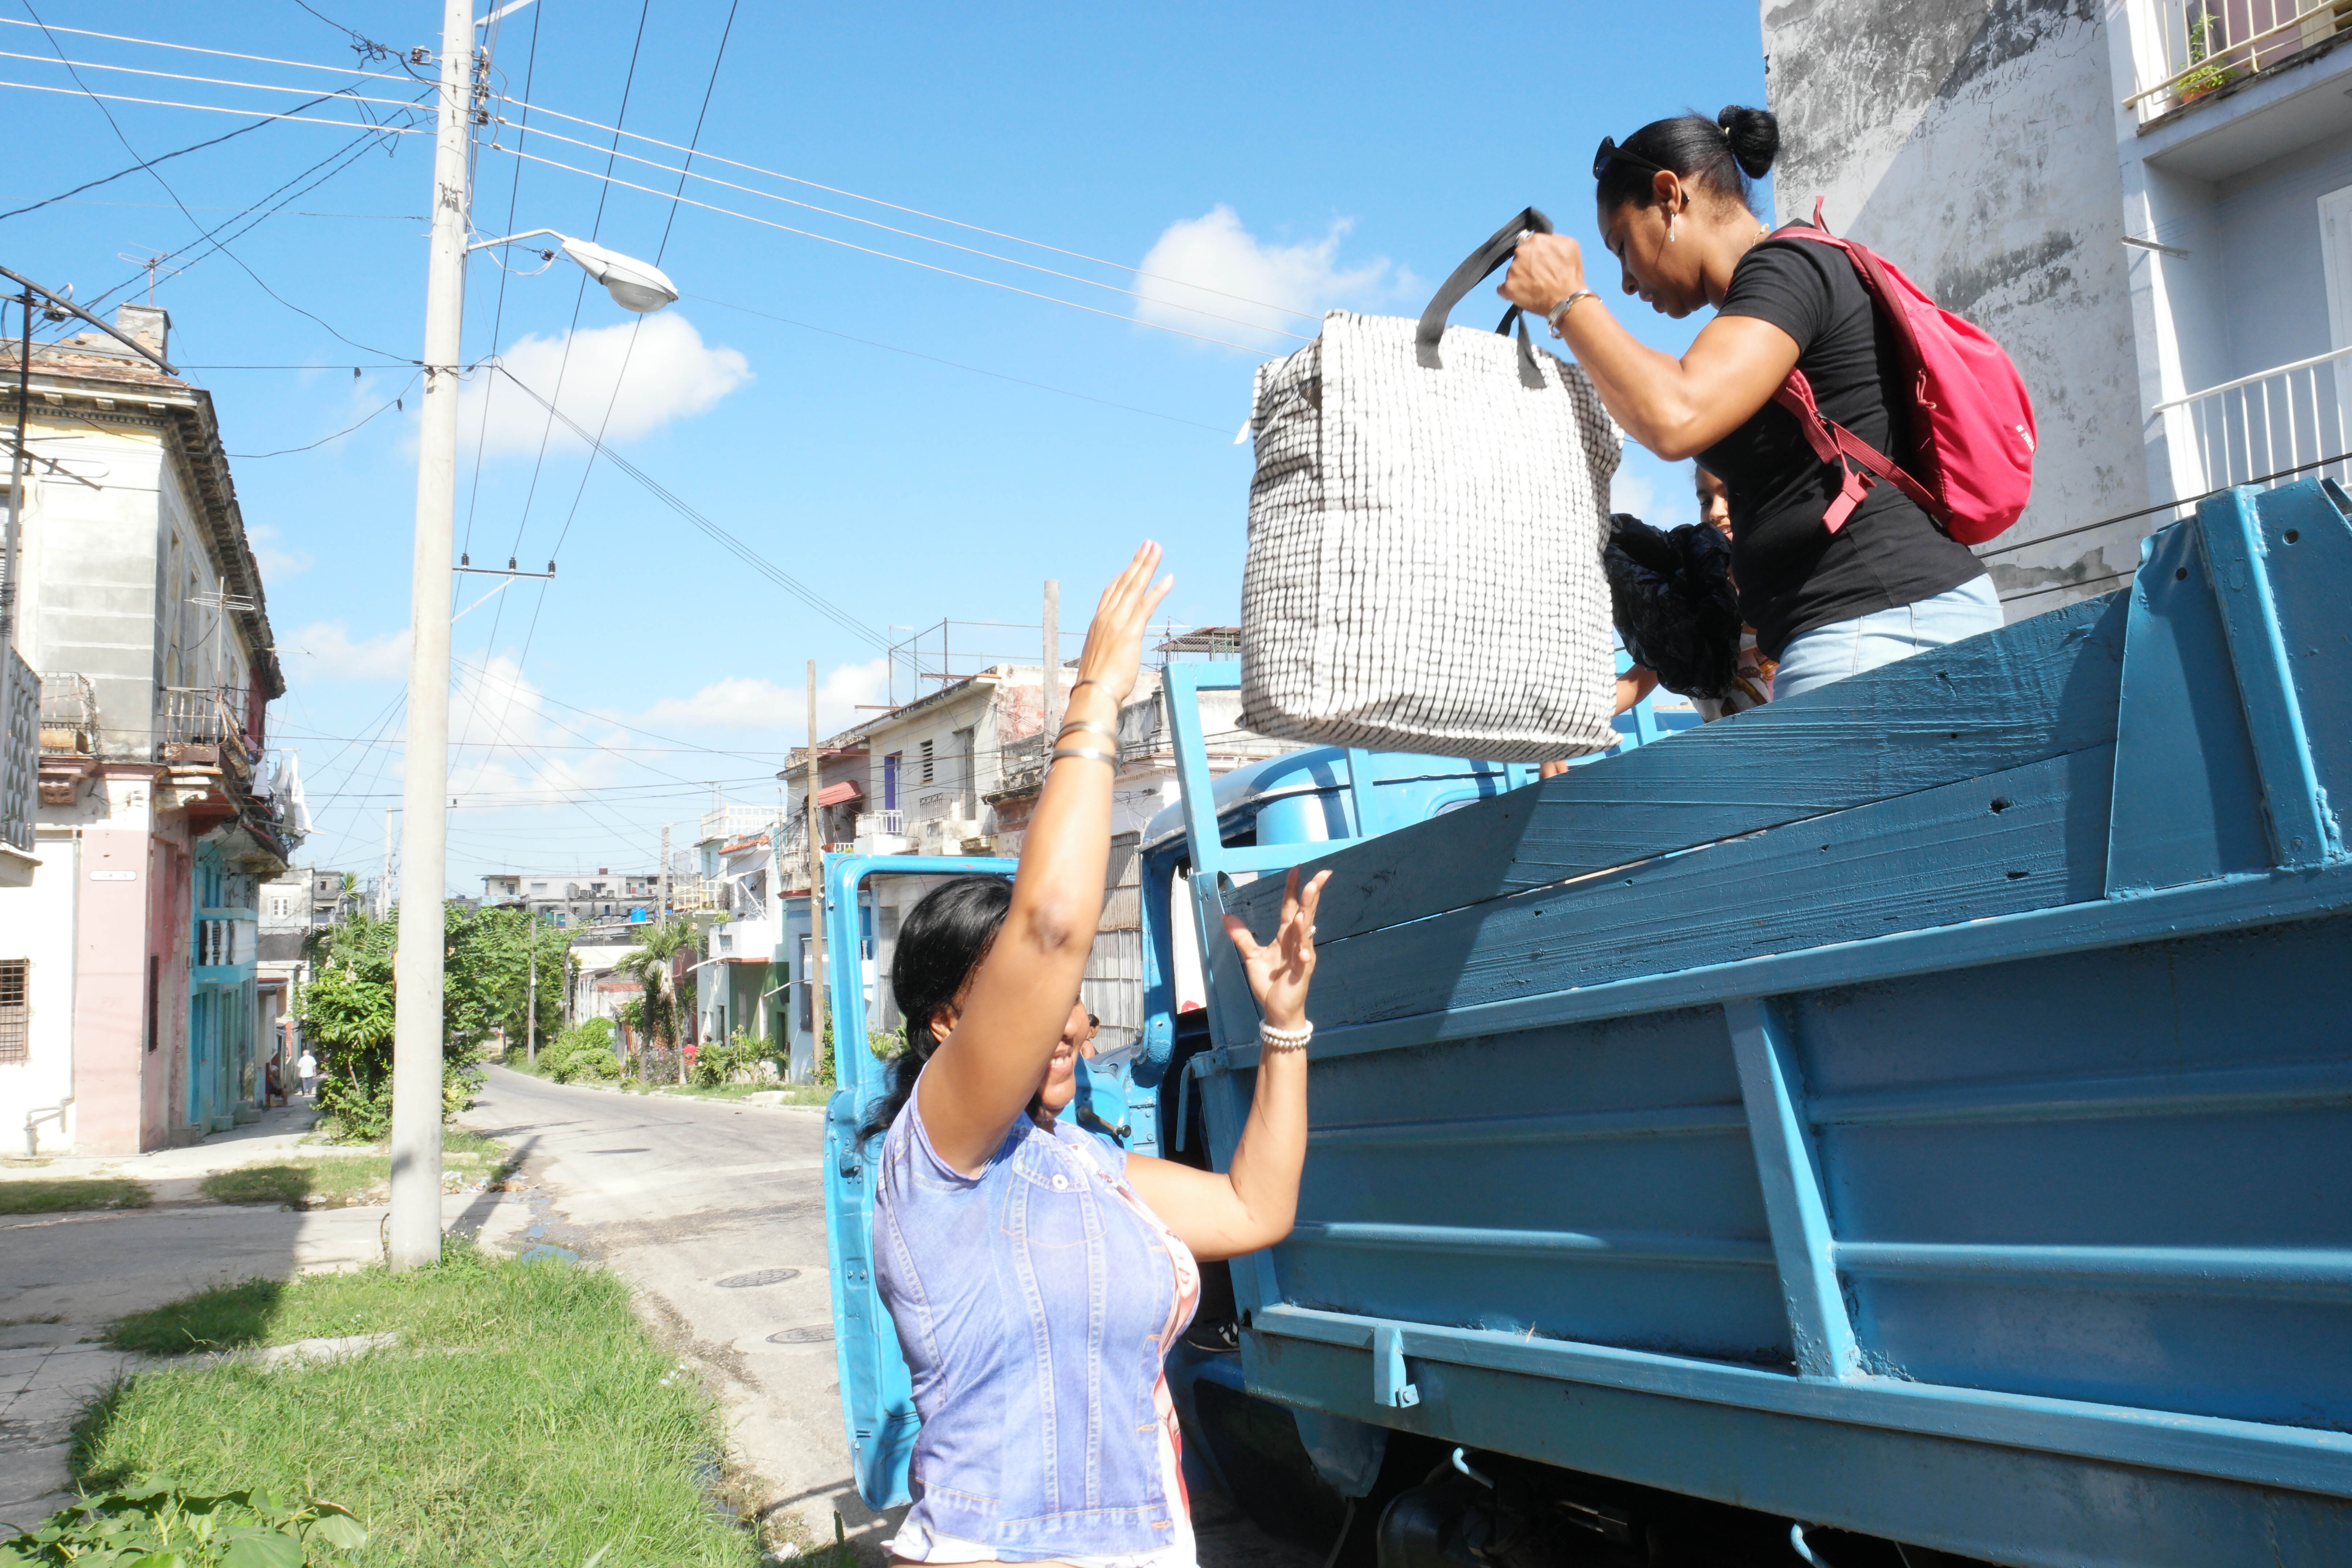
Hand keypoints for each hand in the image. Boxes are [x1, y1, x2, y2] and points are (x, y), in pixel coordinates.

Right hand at [1073, 542, 1175, 708]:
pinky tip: (1168, 578)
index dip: (1123, 575)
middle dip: (1137, 562)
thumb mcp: (1100, 659)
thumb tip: (1111, 651)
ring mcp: (1117, 622)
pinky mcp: (1129, 631)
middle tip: (1149, 544)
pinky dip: (1157, 590)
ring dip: (1147, 566)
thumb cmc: (1096, 683)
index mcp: (1098, 622)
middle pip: (1124, 582)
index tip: (1133, 563)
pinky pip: (1145, 604)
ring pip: (1134, 587)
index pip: (1111, 592)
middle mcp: (1106, 617)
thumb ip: (1106, 647)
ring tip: (1157, 549)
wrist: (1093, 693)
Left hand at [1222, 869, 1330, 1031]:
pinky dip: (1303, 954)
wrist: (1277, 1010)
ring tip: (1305, 907)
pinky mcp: (1301, 974)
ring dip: (1305, 920)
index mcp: (1285, 937)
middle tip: (1320, 876)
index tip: (1296, 869)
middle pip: (1305, 914)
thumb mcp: (1252, 957)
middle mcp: (1297, 943)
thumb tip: (1226, 916)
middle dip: (1312, 896)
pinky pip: (1303, 961)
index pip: (1290, 907)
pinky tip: (1303, 950)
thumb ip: (1241, 937)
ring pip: (1305, 934)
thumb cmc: (1269, 984)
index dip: (1292, 889)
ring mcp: (1301, 957)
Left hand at [1496, 232, 1586, 316]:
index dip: (1535, 252)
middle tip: (1539, 275)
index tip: (1541, 261)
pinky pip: (1502, 288)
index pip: (1529, 243)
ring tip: (1534, 287)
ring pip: (1513, 271)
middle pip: (1520, 256)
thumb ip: (1553, 239)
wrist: (1566, 299)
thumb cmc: (1570, 274)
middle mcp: (1520, 252)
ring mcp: (1512, 270)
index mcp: (1535, 240)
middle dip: (1527, 263)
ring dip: (1520, 277)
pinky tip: (1520, 294)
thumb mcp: (1570, 245)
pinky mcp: (1508, 287)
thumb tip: (1545, 240)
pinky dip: (1510, 290)